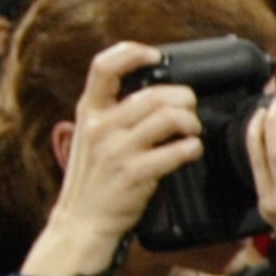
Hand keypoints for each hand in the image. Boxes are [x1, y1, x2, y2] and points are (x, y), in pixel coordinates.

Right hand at [31, 41, 205, 270]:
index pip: (104, 66)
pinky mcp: (135, 173)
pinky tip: (191, 151)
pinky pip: (178, 151)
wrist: (82, 222)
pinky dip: (192, 148)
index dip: (133, 53)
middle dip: (183, 98)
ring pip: (169, 117)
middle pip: (153, 93)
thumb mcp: (91, 137)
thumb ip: (113, 113)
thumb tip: (152, 90)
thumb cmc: (94, 180)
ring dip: (191, 122)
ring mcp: (117, 150)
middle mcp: (100, 126)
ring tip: (192, 131)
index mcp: (89, 111)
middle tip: (190, 109)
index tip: (156, 56)